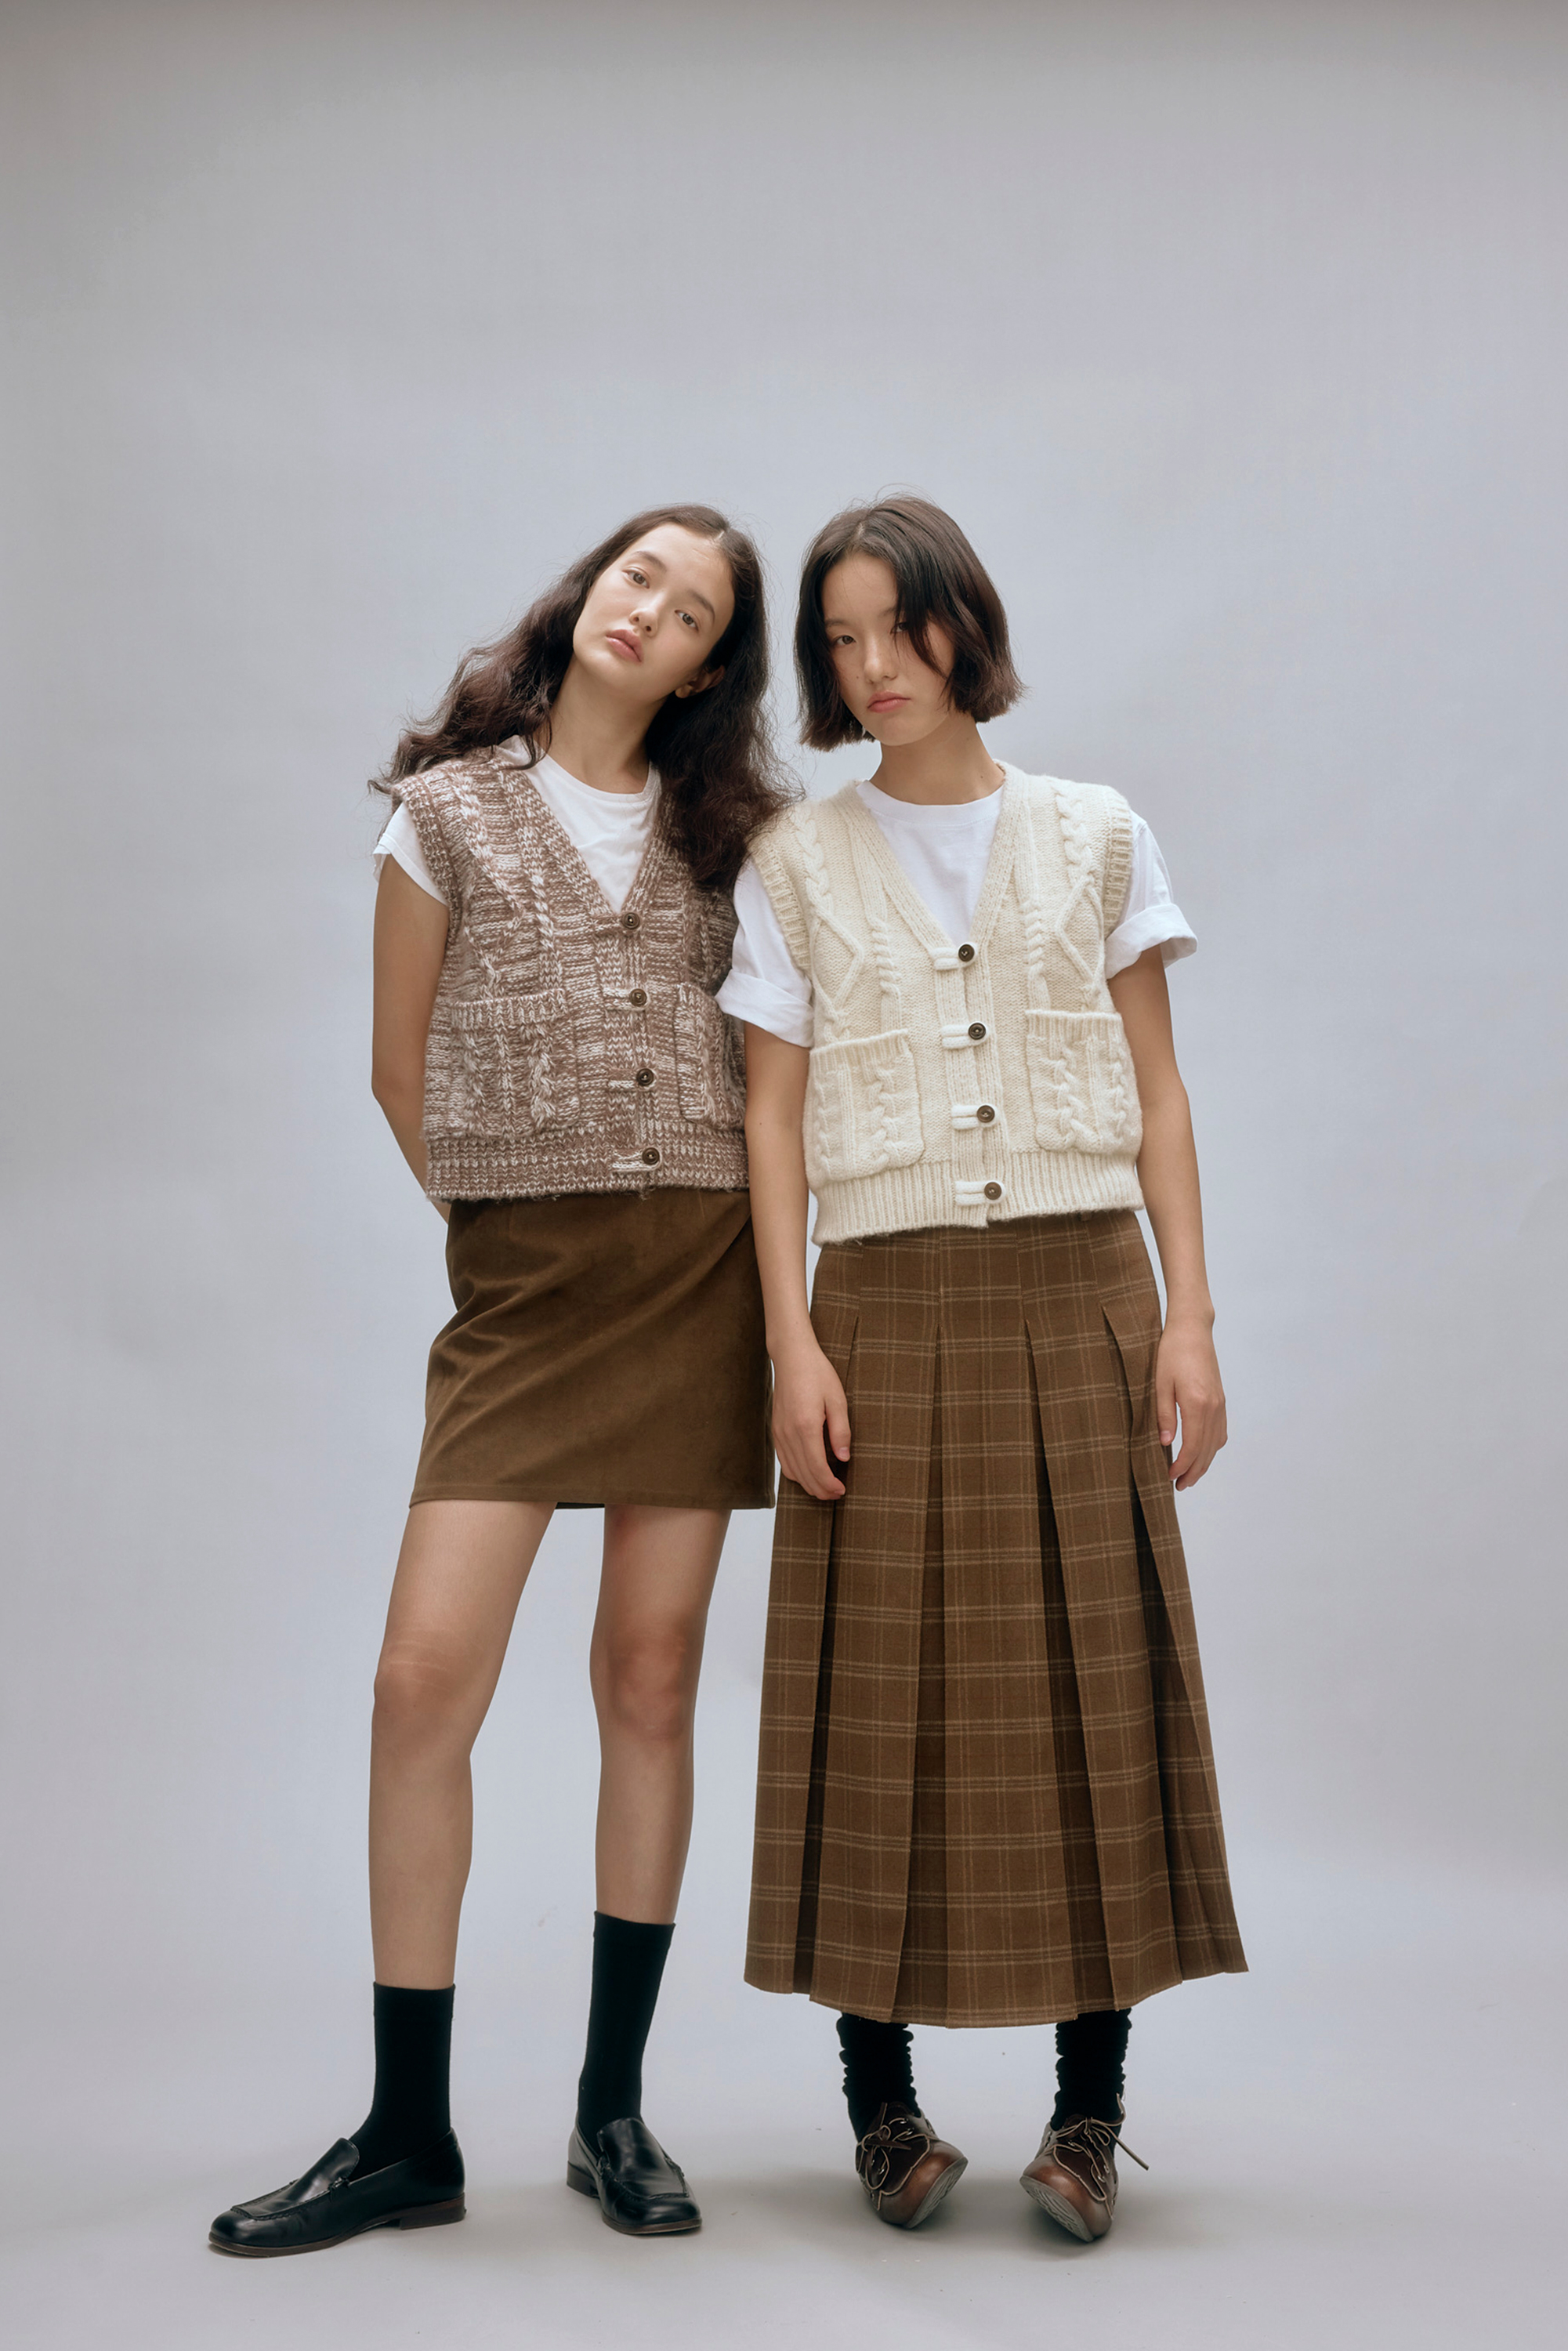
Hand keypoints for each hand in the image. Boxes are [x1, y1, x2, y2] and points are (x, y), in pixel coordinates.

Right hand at [771, 1339, 851, 1499]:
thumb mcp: (838, 1400)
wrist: (792, 1357)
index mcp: (806, 1426)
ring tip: (825, 1487)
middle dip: (821, 1490)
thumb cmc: (817, 1374)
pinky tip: (809, 1473)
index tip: (842, 1490)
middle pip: (804, 1475)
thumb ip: (841, 1431)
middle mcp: (788, 1433)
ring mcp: (779, 1433)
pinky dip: (796, 1473)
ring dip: (809, 1484)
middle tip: (837, 1493)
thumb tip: (844, 1457)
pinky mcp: (775, 1431)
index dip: (830, 1485)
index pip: (817, 1469)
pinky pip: (783, 1461)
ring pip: (792, 1472)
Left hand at [1156, 1319, 1226, 1490]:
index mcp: (1197, 1403)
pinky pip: (1220, 1432)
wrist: (1192, 1330)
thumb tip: (1167, 1444)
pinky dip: (1212, 1448)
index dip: (1182, 1466)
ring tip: (1189, 1476)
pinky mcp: (1221, 1400)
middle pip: (1207, 1450)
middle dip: (1193, 1472)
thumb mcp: (1160, 1383)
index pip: (1192, 1446)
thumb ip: (1164, 1415)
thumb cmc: (1171, 1353)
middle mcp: (1213, 1407)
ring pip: (1216, 1444)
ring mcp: (1220, 1404)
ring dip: (1204, 1463)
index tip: (1169, 1477)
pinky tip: (1202, 1453)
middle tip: (1179, 1486)